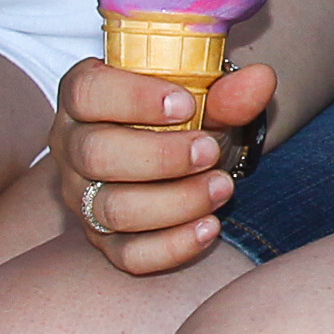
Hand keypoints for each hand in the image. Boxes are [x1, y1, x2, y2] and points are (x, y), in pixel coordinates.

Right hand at [50, 56, 278, 274]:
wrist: (185, 157)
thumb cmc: (182, 118)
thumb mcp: (205, 99)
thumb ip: (228, 92)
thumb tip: (260, 79)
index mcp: (84, 97)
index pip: (87, 93)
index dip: (133, 98)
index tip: (186, 105)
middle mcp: (73, 147)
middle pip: (97, 154)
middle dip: (161, 156)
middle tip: (210, 151)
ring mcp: (83, 198)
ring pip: (114, 209)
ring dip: (175, 201)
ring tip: (222, 187)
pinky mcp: (103, 240)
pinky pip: (129, 254)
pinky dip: (172, 246)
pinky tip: (209, 228)